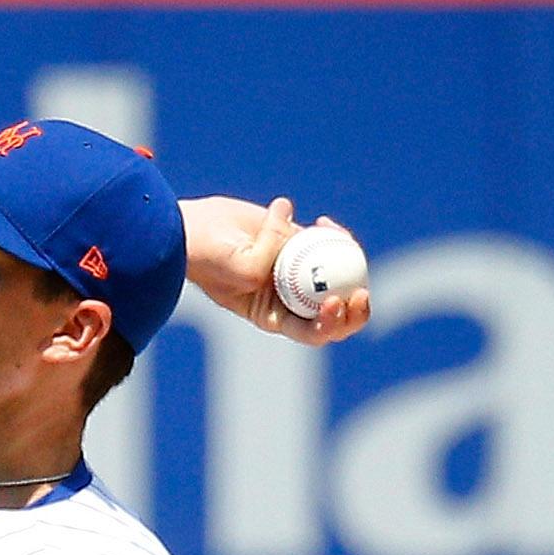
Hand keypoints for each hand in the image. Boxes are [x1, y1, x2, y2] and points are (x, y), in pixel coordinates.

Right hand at [188, 196, 370, 346]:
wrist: (192, 226)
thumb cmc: (208, 255)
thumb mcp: (239, 267)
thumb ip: (270, 258)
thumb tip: (298, 232)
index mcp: (275, 317)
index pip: (312, 331)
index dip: (330, 324)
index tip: (334, 303)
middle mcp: (289, 298)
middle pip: (333, 312)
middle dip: (353, 307)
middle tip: (361, 292)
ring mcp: (296, 270)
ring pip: (337, 275)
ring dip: (349, 263)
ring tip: (345, 242)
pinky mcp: (298, 241)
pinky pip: (327, 242)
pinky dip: (333, 234)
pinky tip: (326, 223)